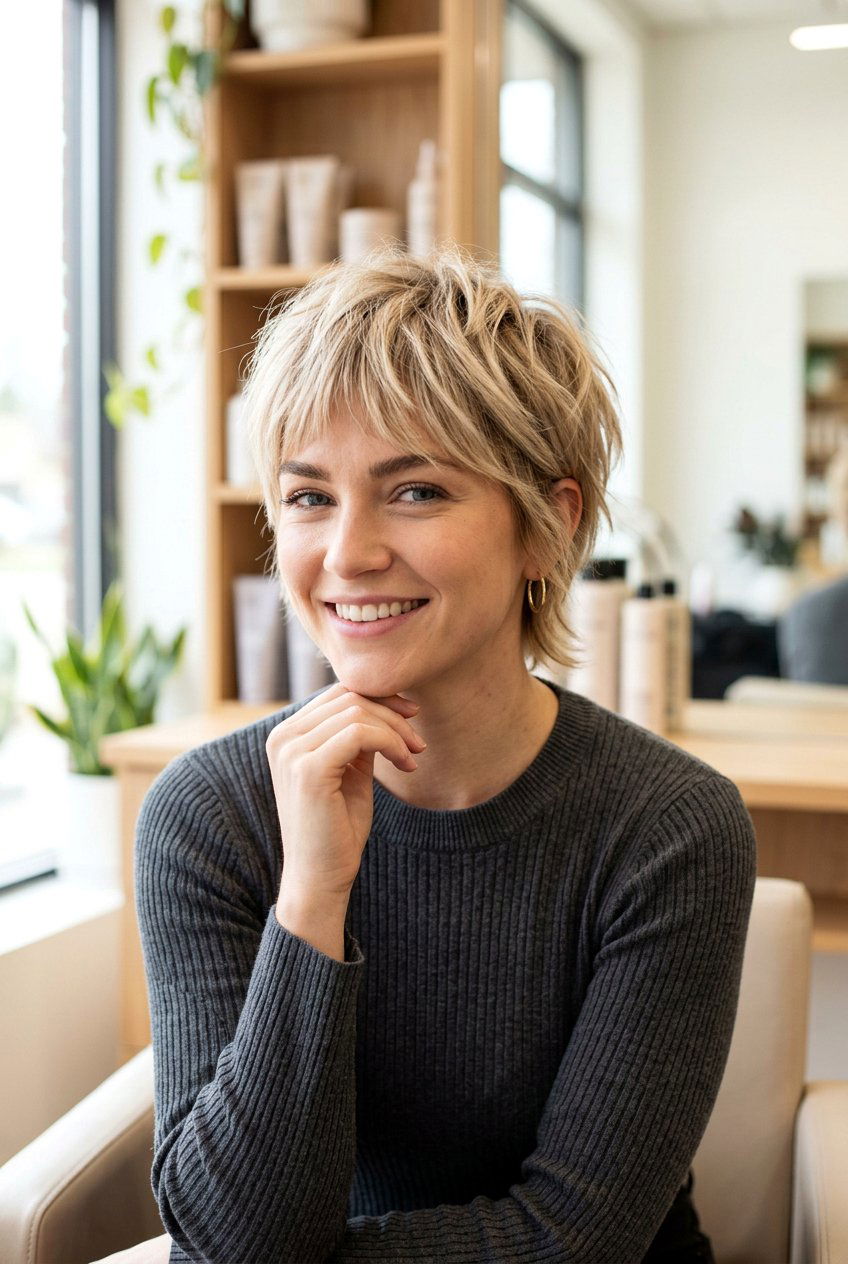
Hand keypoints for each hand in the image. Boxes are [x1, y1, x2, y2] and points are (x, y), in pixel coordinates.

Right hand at [266, 682, 425, 899]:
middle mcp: (282, 737)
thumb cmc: (337, 828)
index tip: (411, 716)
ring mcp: (291, 751)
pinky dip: (391, 742)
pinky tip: (405, 763)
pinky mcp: (308, 769)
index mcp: (287, 735)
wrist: (320, 878)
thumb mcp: (350, 770)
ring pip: (357, 712)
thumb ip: (357, 736)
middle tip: (418, 742)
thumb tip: (386, 703)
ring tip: (413, 756)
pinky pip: (360, 733)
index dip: (380, 698)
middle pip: (349, 698)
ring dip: (396, 731)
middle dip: (392, 714)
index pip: (338, 694)